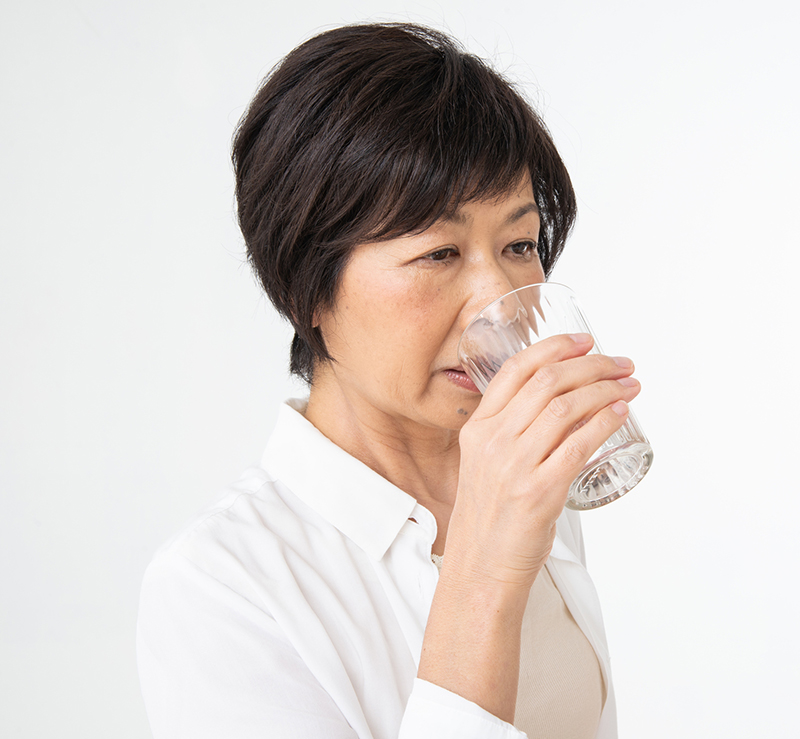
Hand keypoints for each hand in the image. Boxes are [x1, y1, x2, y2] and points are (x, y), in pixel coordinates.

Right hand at [446, 332, 639, 591]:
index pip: (516, 370)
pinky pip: (579, 445)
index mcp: (477, 428)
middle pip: (548, 382)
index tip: (585, 340)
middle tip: (620, 363)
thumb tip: (565, 409)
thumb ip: (512, 434)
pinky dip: (605, 422)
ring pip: (566, 407)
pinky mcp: (538, 491)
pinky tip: (621, 413)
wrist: (480, 568)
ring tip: (629, 385)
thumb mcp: (486, 464)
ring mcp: (514, 465)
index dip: (555, 347)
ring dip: (605, 389)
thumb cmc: (489, 518)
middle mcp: (493, 440)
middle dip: (592, 364)